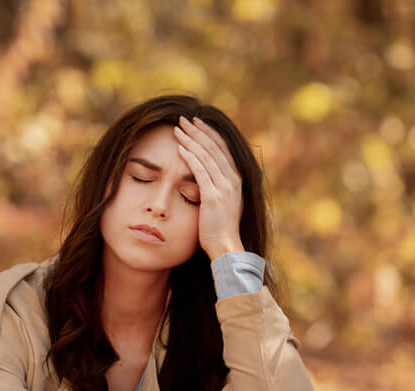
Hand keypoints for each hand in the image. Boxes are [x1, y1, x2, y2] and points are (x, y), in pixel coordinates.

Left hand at [173, 116, 244, 260]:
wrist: (225, 246)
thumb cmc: (220, 228)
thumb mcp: (223, 202)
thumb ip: (218, 186)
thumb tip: (206, 175)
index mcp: (236, 178)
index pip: (223, 148)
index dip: (209, 133)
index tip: (197, 123)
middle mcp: (233, 179)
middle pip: (214, 147)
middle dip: (198, 131)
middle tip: (183, 119)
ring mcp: (225, 187)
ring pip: (206, 156)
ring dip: (191, 140)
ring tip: (177, 130)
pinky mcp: (213, 196)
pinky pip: (201, 171)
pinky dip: (190, 158)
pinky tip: (180, 148)